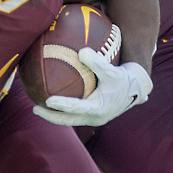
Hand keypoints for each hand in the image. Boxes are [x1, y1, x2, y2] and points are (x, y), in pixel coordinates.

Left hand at [32, 48, 152, 127]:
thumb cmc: (124, 78)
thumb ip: (97, 62)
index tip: (48, 100)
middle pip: (68, 120)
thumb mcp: (112, 70)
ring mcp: (93, 118)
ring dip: (54, 115)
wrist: (138, 89)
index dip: (62, 105)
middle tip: (35, 108)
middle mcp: (94, 118)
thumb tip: (81, 51)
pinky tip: (50, 100)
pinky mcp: (92, 115)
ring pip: (69, 119)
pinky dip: (62, 110)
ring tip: (37, 106)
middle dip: (50, 116)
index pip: (76, 109)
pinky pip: (73, 114)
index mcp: (99, 109)